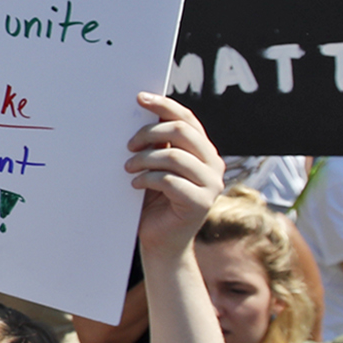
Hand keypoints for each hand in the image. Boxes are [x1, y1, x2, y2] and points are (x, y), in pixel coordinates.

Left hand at [126, 92, 223, 250]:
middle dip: (149, 133)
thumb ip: (158, 145)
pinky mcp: (201, 203)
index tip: (139, 99)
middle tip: (128, 146)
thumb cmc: (155, 203)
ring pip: (174, 156)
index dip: (163, 105)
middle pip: (181, 131)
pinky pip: (169, 180)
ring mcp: (211, 185)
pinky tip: (135, 184)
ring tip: (128, 168)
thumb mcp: (156, 167)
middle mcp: (214, 164)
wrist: (161, 243)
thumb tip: (140, 111)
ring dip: (144, 159)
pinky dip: (147, 179)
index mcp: (204, 151)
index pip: (187, 118)